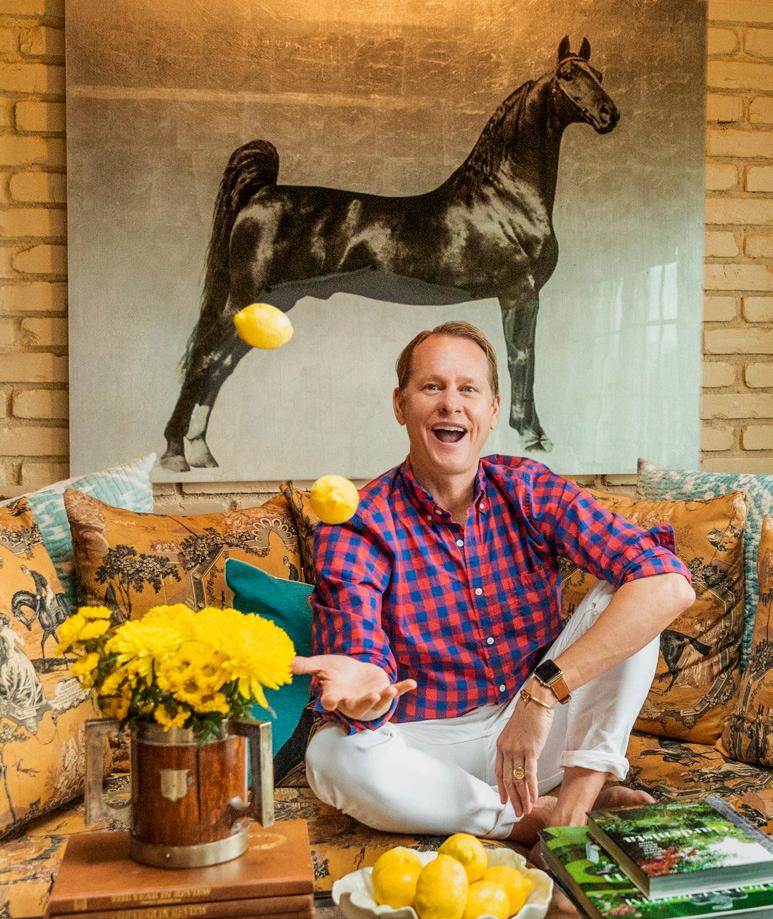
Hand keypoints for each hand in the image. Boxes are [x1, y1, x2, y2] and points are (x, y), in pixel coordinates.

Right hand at [292, 654, 415, 720]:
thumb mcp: (321, 665)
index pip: (332, 701)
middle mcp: (354, 701)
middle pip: (358, 706)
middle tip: (372, 696)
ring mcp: (370, 697)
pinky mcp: (383, 690)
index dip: (331, 702)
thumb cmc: (337, 672)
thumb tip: (283, 661)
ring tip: (389, 690)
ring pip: (377, 703)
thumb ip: (305, 665)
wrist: (354, 671)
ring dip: (384, 697)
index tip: (330, 701)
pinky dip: (403, 688)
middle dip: (365, 702)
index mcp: (337, 696)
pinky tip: (412, 683)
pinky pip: (395, 692)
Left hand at [495, 689, 553, 818]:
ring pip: (518, 780)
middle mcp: (506, 749)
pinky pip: (529, 774)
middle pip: (508, 780)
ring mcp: (517, 750)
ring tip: (526, 811)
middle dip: (513, 799)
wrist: (536, 702)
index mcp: (501, 746)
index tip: (504, 801)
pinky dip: (531, 789)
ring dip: (523, 798)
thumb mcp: (516, 733)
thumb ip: (515, 748)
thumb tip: (520, 762)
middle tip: (518, 813)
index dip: (502, 789)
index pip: (499, 772)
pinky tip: (533, 799)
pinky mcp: (530, 750)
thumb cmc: (529, 716)